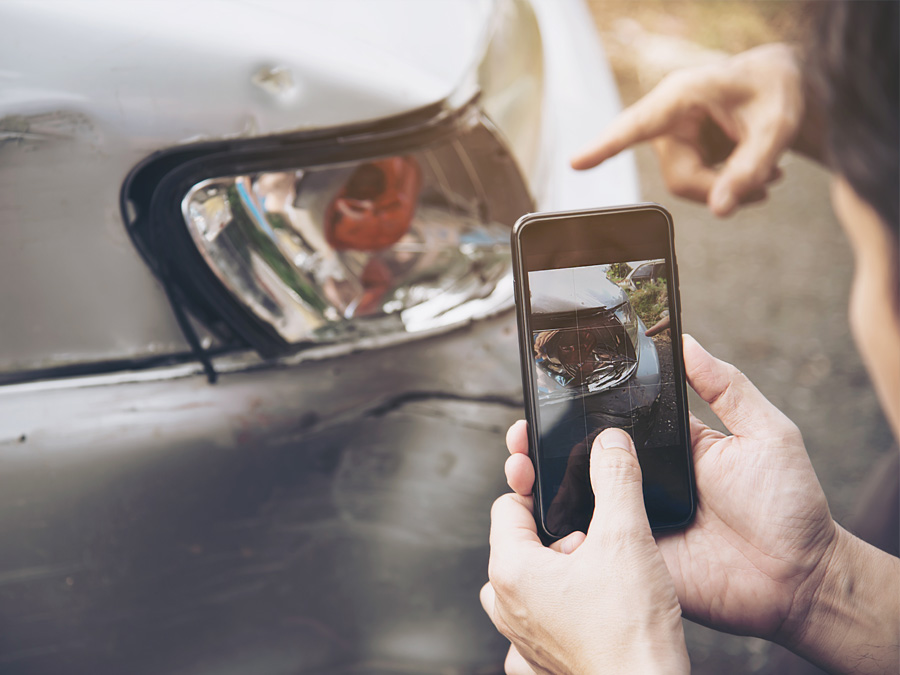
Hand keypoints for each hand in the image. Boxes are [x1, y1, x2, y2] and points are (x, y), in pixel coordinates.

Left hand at [481, 427, 689, 674]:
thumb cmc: (631, 633)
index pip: (508, 506)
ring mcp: (522, 640)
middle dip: (557, 533)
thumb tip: (610, 444)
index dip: (537, 488)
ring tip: (601, 574)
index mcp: (511, 571)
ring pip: (531, 584)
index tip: (557, 481)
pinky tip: (594, 608)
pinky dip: (562, 610)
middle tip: (595, 539)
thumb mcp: (626, 538)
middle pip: (520, 543)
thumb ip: (616, 479)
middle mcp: (507, 606)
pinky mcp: (542, 663)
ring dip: (562, 570)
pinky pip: (540, 624)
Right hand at [504, 335, 836, 646]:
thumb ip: (726, 387)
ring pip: (576, 500)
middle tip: (520, 432)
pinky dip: (562, 533)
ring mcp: (635, 521)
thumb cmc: (790, 504)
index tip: (546, 390)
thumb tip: (687, 341)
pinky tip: (537, 516)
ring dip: (541, 483)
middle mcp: (644, 481)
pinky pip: (592, 545)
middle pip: (581, 458)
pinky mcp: (634, 558)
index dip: (578, 408)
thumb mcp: (764, 432)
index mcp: (668, 447)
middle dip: (542, 443)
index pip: (612, 420)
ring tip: (518, 466)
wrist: (800, 579)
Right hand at [571, 44, 809, 215]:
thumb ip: (750, 169)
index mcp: (682, 95)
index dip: (606, 146)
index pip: (637, 125)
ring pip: (687, 185)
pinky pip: (695, 183)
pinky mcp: (681, 149)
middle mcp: (668, 116)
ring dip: (727, 189)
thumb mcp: (776, 129)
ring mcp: (672, 135)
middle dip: (720, 190)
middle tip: (766, 187)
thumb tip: (720, 212)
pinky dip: (726, 185)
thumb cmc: (776, 91)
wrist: (779, 82)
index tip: (576, 162)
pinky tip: (758, 172)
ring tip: (770, 176)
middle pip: (679, 177)